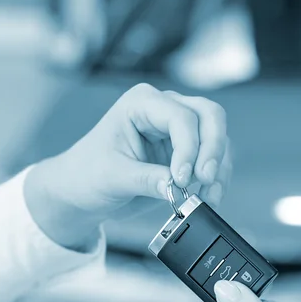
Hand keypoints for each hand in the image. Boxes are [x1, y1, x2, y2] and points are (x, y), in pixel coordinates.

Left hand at [24, 83, 230, 249]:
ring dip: (217, 169)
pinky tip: (207, 198)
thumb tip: (177, 187)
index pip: (181, 117)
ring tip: (206, 197)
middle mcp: (165, 110)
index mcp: (141, 103)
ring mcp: (179, 131)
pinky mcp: (187, 154)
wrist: (83, 192)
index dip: (188, 149)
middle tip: (204, 180)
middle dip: (212, 150)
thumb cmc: (87, 174)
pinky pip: (213, 161)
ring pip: (218, 139)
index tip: (180, 180)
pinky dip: (216, 179)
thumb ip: (146, 180)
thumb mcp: (112, 177)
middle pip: (210, 116)